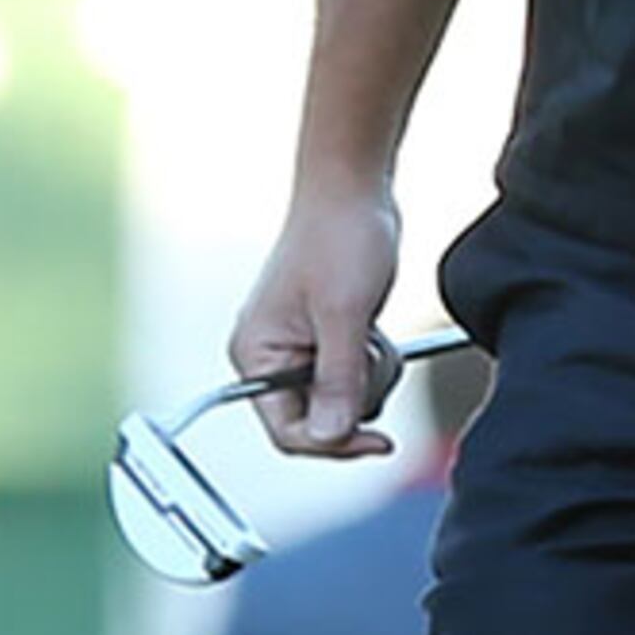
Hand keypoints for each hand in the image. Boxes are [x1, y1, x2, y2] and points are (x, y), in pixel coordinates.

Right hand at [229, 185, 407, 458]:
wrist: (354, 189)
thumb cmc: (341, 238)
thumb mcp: (345, 312)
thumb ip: (338, 378)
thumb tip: (332, 438)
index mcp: (256, 356)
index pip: (287, 431)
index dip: (333, 445)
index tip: (379, 443)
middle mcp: (269, 358)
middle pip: (316, 420)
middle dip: (354, 398)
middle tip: (373, 356)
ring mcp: (297, 348)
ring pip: (339, 400)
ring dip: (367, 377)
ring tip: (373, 333)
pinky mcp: (323, 337)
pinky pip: (350, 375)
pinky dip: (370, 362)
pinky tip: (375, 328)